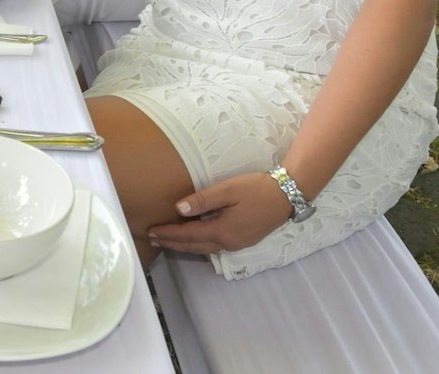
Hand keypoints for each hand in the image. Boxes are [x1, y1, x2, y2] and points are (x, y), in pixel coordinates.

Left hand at [146, 171, 293, 255]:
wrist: (288, 195)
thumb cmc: (256, 189)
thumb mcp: (228, 190)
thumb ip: (202, 200)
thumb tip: (178, 209)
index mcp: (222, 231)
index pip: (187, 235)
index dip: (168, 234)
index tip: (150, 231)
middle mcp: (228, 243)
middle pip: (193, 246)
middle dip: (171, 243)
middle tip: (151, 239)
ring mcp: (237, 244)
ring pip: (204, 249)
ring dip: (184, 246)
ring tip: (166, 242)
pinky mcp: (243, 240)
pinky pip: (214, 247)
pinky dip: (198, 245)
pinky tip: (193, 240)